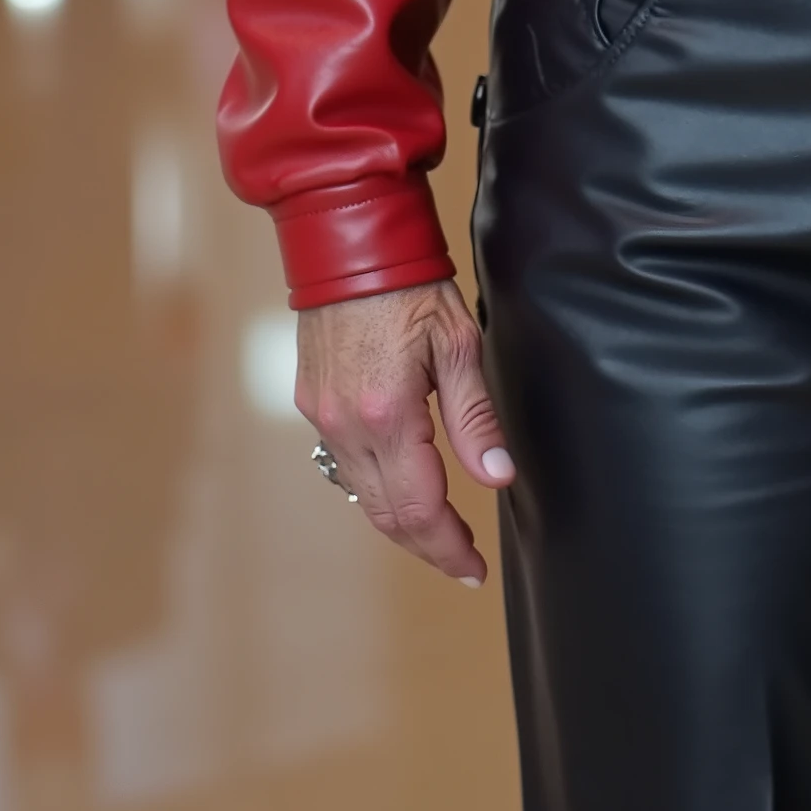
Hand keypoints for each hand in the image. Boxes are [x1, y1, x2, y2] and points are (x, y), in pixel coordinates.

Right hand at [295, 281, 515, 583]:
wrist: (347, 241)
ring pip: (363, 497)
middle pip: (388, 515)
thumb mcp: (458, 342)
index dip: (449, 548)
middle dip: (428, 545)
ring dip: (402, 522)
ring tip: (441, 532)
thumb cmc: (410, 284)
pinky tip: (403, 486)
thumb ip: (475, 417)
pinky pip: (346, 466)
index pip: (421, 509)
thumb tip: (498, 476)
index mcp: (389, 415)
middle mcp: (346, 426)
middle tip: (463, 561)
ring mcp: (323, 418)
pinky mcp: (312, 403)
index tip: (474, 570)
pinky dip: (377, 488)